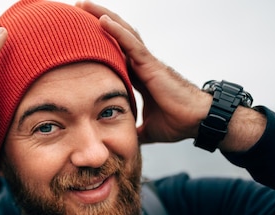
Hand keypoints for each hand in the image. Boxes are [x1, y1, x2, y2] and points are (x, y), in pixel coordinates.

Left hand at [76, 1, 211, 143]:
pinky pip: (132, 44)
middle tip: (76, 10)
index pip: (115, 54)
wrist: (197, 121)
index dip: (99, 44)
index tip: (79, 37)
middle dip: (97, 22)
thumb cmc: (178, 122)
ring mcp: (147, 62)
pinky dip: (116, 31)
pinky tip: (102, 20)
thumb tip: (120, 141)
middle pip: (117, 37)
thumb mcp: (147, 129)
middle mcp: (142, 64)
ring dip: (103, 17)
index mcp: (139, 76)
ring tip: (83, 5)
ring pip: (122, 33)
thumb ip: (133, 130)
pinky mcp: (152, 65)